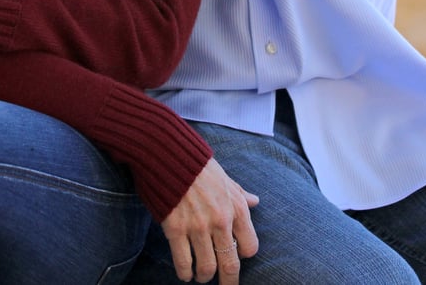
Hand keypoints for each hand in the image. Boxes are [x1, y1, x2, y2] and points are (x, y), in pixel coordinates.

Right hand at [161, 158, 258, 283]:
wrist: (169, 154)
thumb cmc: (198, 166)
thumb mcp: (225, 178)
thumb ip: (240, 194)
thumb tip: (256, 201)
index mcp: (236, 208)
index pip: (250, 247)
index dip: (242, 254)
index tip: (235, 254)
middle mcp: (220, 221)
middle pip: (230, 265)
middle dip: (229, 281)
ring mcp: (197, 227)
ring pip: (207, 268)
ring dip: (204, 276)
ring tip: (201, 276)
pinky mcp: (175, 229)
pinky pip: (183, 263)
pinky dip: (185, 273)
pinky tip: (185, 273)